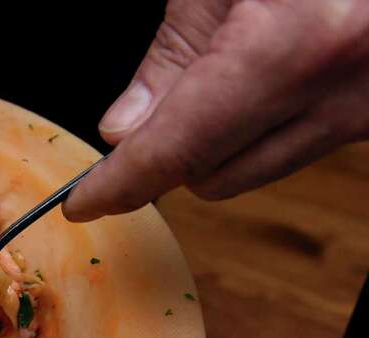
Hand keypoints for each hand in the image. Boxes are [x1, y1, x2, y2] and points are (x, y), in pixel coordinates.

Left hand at [64, 0, 368, 221]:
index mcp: (294, 49)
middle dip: (169, 152)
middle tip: (154, 102)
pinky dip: (265, 126)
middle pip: (210, 176)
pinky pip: (296, 147)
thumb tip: (122, 130)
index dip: (117, 185)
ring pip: (253, 171)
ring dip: (219, 141)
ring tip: (228, 65)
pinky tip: (268, 73)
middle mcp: (342, 95)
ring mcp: (368, 112)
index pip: (176, 151)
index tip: (82, 203)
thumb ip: (174, 53)